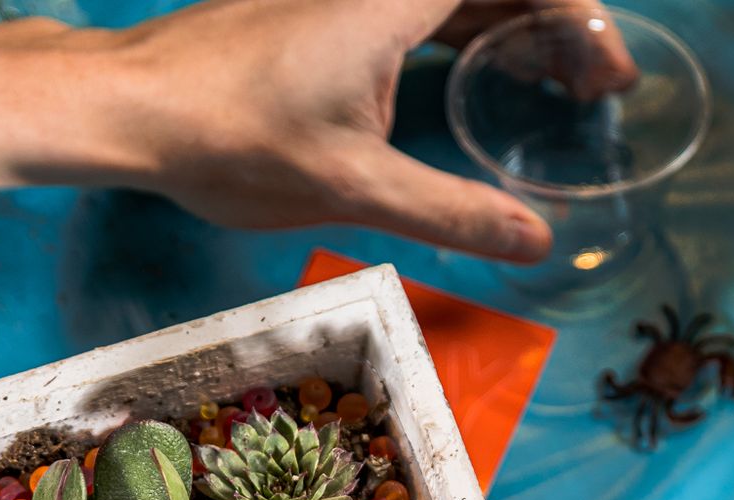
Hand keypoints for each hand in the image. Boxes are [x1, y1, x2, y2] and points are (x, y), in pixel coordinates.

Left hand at [50, 0, 614, 262]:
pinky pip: (419, 12)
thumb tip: (534, 243)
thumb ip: (450, 211)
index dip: (582, 19)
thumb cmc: (226, 137)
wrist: (126, 107)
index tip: (607, 76)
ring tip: (556, 89)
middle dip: (561, 26)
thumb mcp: (351, 187)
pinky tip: (476, 85)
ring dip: (515, 31)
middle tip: (598, 90)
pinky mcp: (323, 14)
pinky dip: (464, 38)